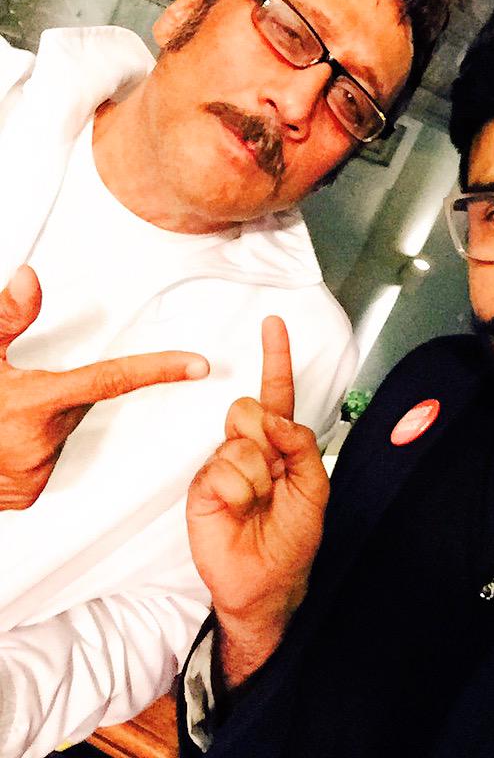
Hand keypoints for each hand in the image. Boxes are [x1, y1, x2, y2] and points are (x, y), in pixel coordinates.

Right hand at [0, 265, 209, 509]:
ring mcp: (35, 471)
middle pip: (77, 404)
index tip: (197, 365)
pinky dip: (31, 445)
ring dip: (42, 420)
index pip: (112, 379)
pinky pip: (45, 458)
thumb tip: (30, 278)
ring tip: (2, 418)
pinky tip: (3, 441)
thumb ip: (4, 318)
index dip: (159, 369)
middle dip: (58, 391)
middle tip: (17, 391)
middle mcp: (41, 441)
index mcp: (35, 402)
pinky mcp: (28, 492)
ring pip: (61, 431)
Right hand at [186, 316, 328, 683]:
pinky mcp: (202, 486)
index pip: (276, 392)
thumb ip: (299, 444)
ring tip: (257, 503)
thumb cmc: (293, 537)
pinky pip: (224, 471)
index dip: (275, 357)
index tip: (274, 323)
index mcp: (278, 442)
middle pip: (249, 408)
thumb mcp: (315, 486)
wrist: (268, 583)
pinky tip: (238, 511)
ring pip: (239, 442)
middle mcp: (247, 446)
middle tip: (272, 478)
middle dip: (266, 441)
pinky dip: (239, 493)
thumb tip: (271, 416)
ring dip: (258, 478)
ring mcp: (222, 463)